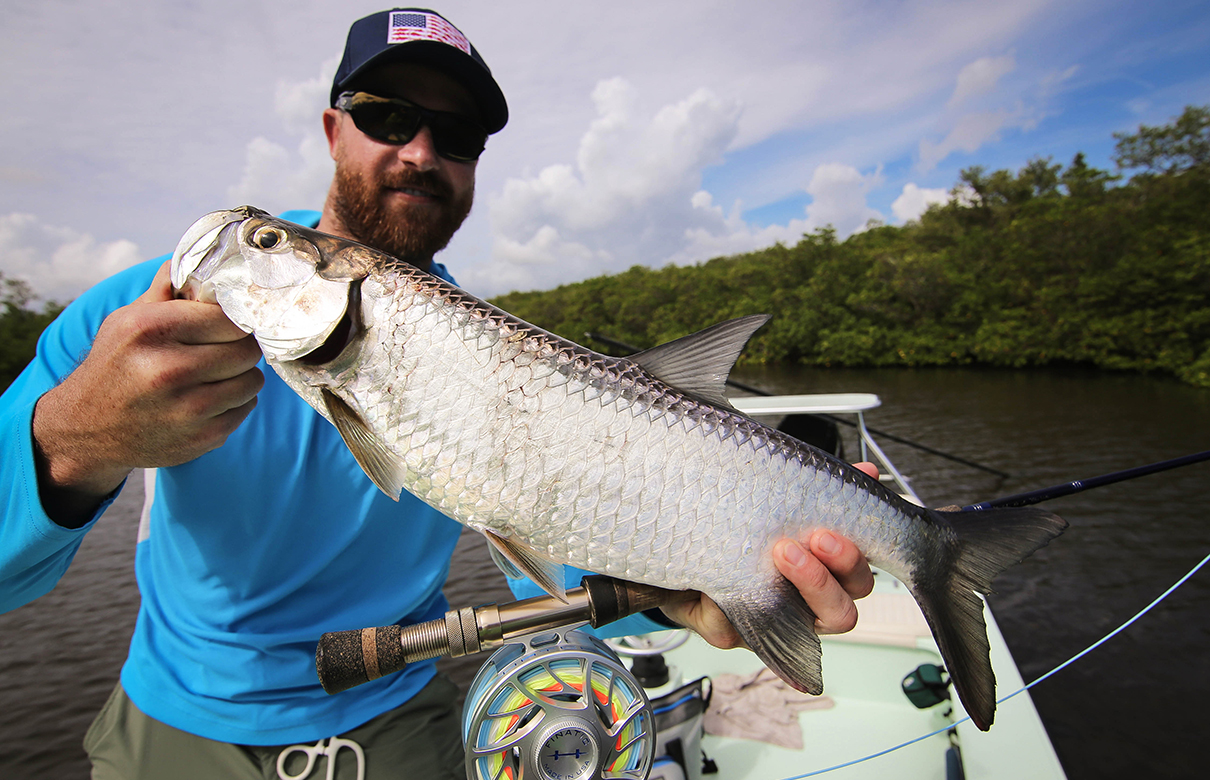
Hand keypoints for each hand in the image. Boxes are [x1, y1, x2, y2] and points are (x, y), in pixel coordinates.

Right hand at [32, 261, 263, 525]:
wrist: (86, 429)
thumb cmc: (115, 366)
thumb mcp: (127, 320)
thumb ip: (167, 289)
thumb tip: (200, 257)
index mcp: (150, 329)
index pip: (228, 316)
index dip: (234, 318)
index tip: (229, 322)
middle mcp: (168, 369)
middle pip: (247, 348)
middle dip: (240, 346)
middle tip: (223, 348)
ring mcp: (188, 409)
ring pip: (253, 379)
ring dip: (241, 375)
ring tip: (214, 374)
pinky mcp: (203, 437)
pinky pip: (246, 407)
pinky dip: (234, 401)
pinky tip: (207, 398)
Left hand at [658, 462, 878, 647]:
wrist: (686, 553)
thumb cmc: (742, 535)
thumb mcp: (780, 508)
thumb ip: (825, 492)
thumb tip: (867, 471)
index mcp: (823, 578)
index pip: (857, 581)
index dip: (853, 560)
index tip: (829, 529)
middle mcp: (801, 608)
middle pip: (841, 614)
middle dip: (823, 578)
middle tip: (798, 544)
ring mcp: (767, 625)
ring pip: (795, 631)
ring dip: (788, 592)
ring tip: (774, 555)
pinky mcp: (727, 632)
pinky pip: (730, 628)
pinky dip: (722, 602)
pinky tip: (715, 581)